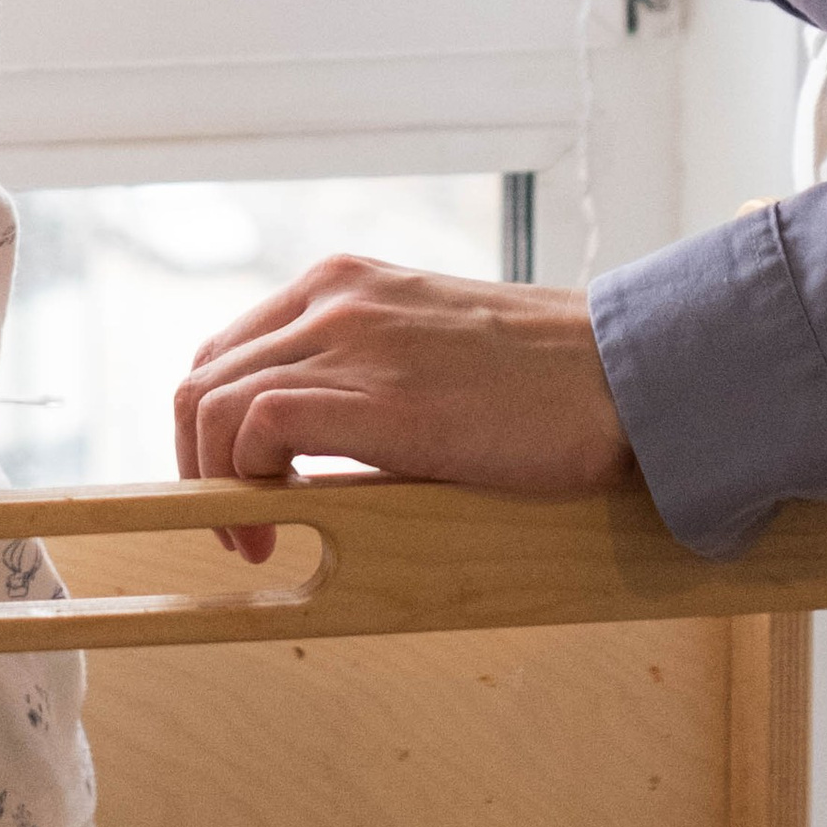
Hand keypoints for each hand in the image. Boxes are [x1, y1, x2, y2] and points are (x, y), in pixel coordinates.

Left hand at [175, 254, 637, 559]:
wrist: (627, 374)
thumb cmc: (546, 382)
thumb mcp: (431, 352)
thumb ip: (365, 375)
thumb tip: (307, 460)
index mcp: (343, 284)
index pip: (227, 352)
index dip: (214, 431)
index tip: (241, 490)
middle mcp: (333, 299)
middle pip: (203, 380)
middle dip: (200, 464)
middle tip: (243, 530)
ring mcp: (350, 340)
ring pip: (213, 404)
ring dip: (213, 485)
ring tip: (257, 542)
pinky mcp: (377, 397)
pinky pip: (257, 427)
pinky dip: (246, 484)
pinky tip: (279, 527)